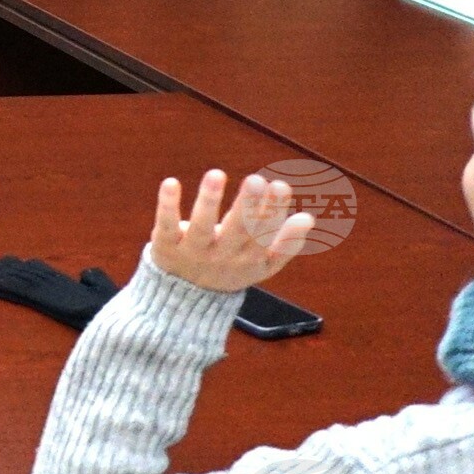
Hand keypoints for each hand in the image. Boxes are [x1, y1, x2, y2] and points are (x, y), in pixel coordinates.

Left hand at [147, 169, 312, 293]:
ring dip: (209, 200)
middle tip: (256, 179)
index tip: (280, 185)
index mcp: (249, 259)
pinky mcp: (165, 245)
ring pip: (201, 226)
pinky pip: (165, 224)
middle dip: (248, 205)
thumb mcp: (261, 264)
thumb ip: (285, 243)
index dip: (273, 212)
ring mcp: (193, 251)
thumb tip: (308, 218)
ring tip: (216, 174)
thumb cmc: (230, 269)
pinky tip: (171, 182)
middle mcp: (222, 256)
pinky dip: (167, 205)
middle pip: (237, 231)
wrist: (186, 299)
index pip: (265, 235)